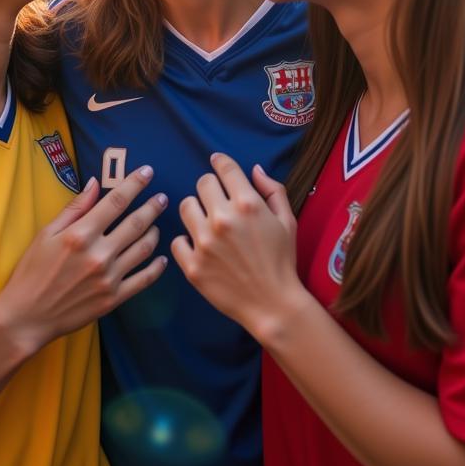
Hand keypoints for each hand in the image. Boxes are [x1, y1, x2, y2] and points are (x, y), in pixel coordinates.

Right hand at [0, 166, 167, 350]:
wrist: (27, 316)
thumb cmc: (32, 272)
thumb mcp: (46, 234)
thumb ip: (74, 208)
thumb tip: (95, 183)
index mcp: (81, 234)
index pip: (116, 201)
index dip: (135, 184)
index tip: (147, 172)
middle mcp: (99, 254)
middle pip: (137, 223)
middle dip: (153, 207)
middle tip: (163, 198)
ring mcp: (109, 278)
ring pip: (144, 249)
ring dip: (155, 233)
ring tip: (156, 225)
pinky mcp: (114, 299)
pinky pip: (144, 279)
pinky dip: (157, 267)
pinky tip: (162, 258)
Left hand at [172, 153, 304, 341]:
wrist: (272, 303)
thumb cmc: (282, 261)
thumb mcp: (287, 221)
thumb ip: (272, 190)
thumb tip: (255, 169)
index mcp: (248, 204)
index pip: (224, 168)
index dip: (220, 162)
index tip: (217, 162)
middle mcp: (223, 219)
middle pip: (202, 183)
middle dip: (210, 188)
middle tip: (216, 200)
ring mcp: (205, 243)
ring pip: (185, 206)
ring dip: (196, 211)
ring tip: (206, 223)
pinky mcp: (192, 265)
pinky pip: (177, 241)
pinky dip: (186, 242)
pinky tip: (199, 247)